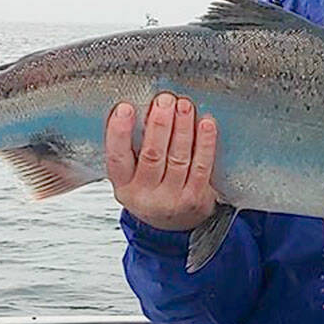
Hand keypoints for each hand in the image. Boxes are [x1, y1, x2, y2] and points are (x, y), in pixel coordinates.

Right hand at [104, 92, 218, 230]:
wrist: (175, 224)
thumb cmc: (152, 189)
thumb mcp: (131, 176)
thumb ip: (132, 149)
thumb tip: (144, 107)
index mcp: (123, 186)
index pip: (116, 158)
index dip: (119, 132)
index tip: (125, 108)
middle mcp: (145, 195)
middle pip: (152, 156)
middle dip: (159, 124)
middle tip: (164, 99)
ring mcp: (172, 198)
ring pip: (178, 158)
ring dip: (182, 128)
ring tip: (183, 105)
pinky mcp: (195, 197)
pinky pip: (201, 166)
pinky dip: (205, 143)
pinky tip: (206, 124)